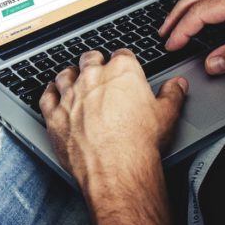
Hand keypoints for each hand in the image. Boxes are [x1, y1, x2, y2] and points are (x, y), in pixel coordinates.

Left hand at [40, 49, 186, 191]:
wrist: (116, 169)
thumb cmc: (140, 143)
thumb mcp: (167, 115)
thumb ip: (172, 95)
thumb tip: (177, 85)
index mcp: (122, 72)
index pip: (121, 55)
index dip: (123, 60)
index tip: (123, 65)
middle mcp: (93, 78)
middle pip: (90, 59)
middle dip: (94, 62)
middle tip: (98, 68)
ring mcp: (71, 96)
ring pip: (65, 75)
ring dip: (69, 74)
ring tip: (73, 76)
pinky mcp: (55, 115)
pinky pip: (46, 97)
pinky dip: (49, 93)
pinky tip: (51, 92)